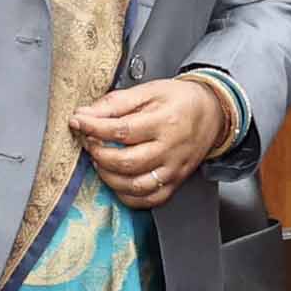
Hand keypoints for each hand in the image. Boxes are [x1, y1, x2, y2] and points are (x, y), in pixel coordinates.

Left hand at [72, 78, 227, 210]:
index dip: (94, 128)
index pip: (122, 130)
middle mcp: (171, 149)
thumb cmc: (180, 100)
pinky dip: (127, 196)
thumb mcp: (149, 90)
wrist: (212, 113)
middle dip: (99, 154)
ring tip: (101, 161)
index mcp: (164, 121)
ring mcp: (174, 169)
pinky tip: (118, 180)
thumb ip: (115, 103)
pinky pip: (149, 200)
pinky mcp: (175, 182)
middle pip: (126, 162)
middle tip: (90, 142)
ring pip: (135, 186)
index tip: (77, 122)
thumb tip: (85, 114)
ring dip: (109, 177)